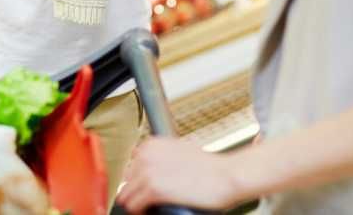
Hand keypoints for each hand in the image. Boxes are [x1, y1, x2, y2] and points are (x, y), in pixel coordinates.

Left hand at [117, 137, 242, 212]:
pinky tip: (151, 212)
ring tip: (150, 208)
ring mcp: (148, 172)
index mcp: (152, 144)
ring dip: (137, 203)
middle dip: (137, 191)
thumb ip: (163, 157)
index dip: (139, 180)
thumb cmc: (211, 168)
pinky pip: (133, 206)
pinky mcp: (153, 189)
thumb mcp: (182, 152)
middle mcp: (147, 155)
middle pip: (127, 181)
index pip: (130, 166)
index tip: (147, 188)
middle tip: (151, 200)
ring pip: (126, 196)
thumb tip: (152, 171)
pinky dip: (140, 212)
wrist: (226, 176)